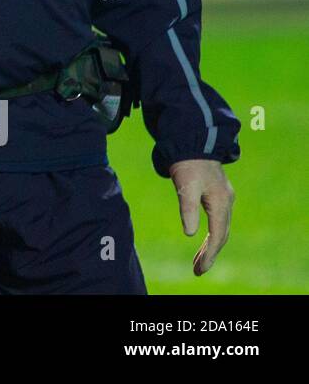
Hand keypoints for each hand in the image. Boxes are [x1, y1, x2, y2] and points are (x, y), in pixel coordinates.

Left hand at [169, 159, 233, 275]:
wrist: (192, 140)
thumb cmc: (187, 164)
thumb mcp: (185, 187)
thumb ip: (188, 209)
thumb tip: (189, 233)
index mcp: (221, 203)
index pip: (217, 235)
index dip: (210, 254)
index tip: (200, 269)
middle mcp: (226, 202)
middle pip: (221, 234)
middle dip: (210, 253)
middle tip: (198, 270)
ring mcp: (223, 197)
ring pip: (220, 228)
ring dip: (210, 245)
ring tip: (199, 261)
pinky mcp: (216, 193)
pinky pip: (217, 220)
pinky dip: (211, 233)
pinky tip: (203, 238)